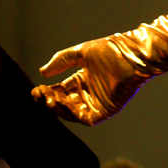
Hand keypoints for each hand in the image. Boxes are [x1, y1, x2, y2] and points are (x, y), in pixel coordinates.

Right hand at [32, 36, 149, 124]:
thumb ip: (61, 61)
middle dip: (50, 100)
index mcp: (84, 78)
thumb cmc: (110, 50)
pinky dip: (71, 113)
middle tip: (40, 95)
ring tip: (49, 99)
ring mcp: (97, 103)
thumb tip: (42, 72)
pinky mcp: (104, 111)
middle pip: (64, 102)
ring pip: (72, 111)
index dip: (48, 91)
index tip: (37, 90)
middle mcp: (89, 92)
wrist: (130, 55)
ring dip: (59, 107)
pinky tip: (62, 103)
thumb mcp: (80, 53)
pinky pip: (84, 117)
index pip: (61, 89)